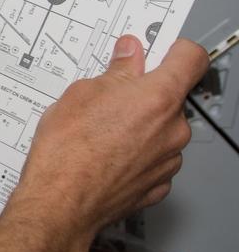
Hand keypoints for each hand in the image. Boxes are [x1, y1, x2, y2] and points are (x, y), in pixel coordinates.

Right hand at [6, 35, 208, 251]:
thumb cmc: (67, 151)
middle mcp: (173, 129)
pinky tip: (107, 155)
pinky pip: (154, 159)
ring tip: (100, 132)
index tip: (159, 50)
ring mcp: (169, 160)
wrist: (60, 202)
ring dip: (140, 126)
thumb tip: (129, 56)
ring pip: (162, 130)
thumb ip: (115, 73)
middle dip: (144, 94)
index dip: (174, 49)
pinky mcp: (158, 184)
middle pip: (171, 97)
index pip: (191, 58)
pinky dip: (136, 154)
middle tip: (109, 96)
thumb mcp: (81, 93)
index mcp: (158, 97)